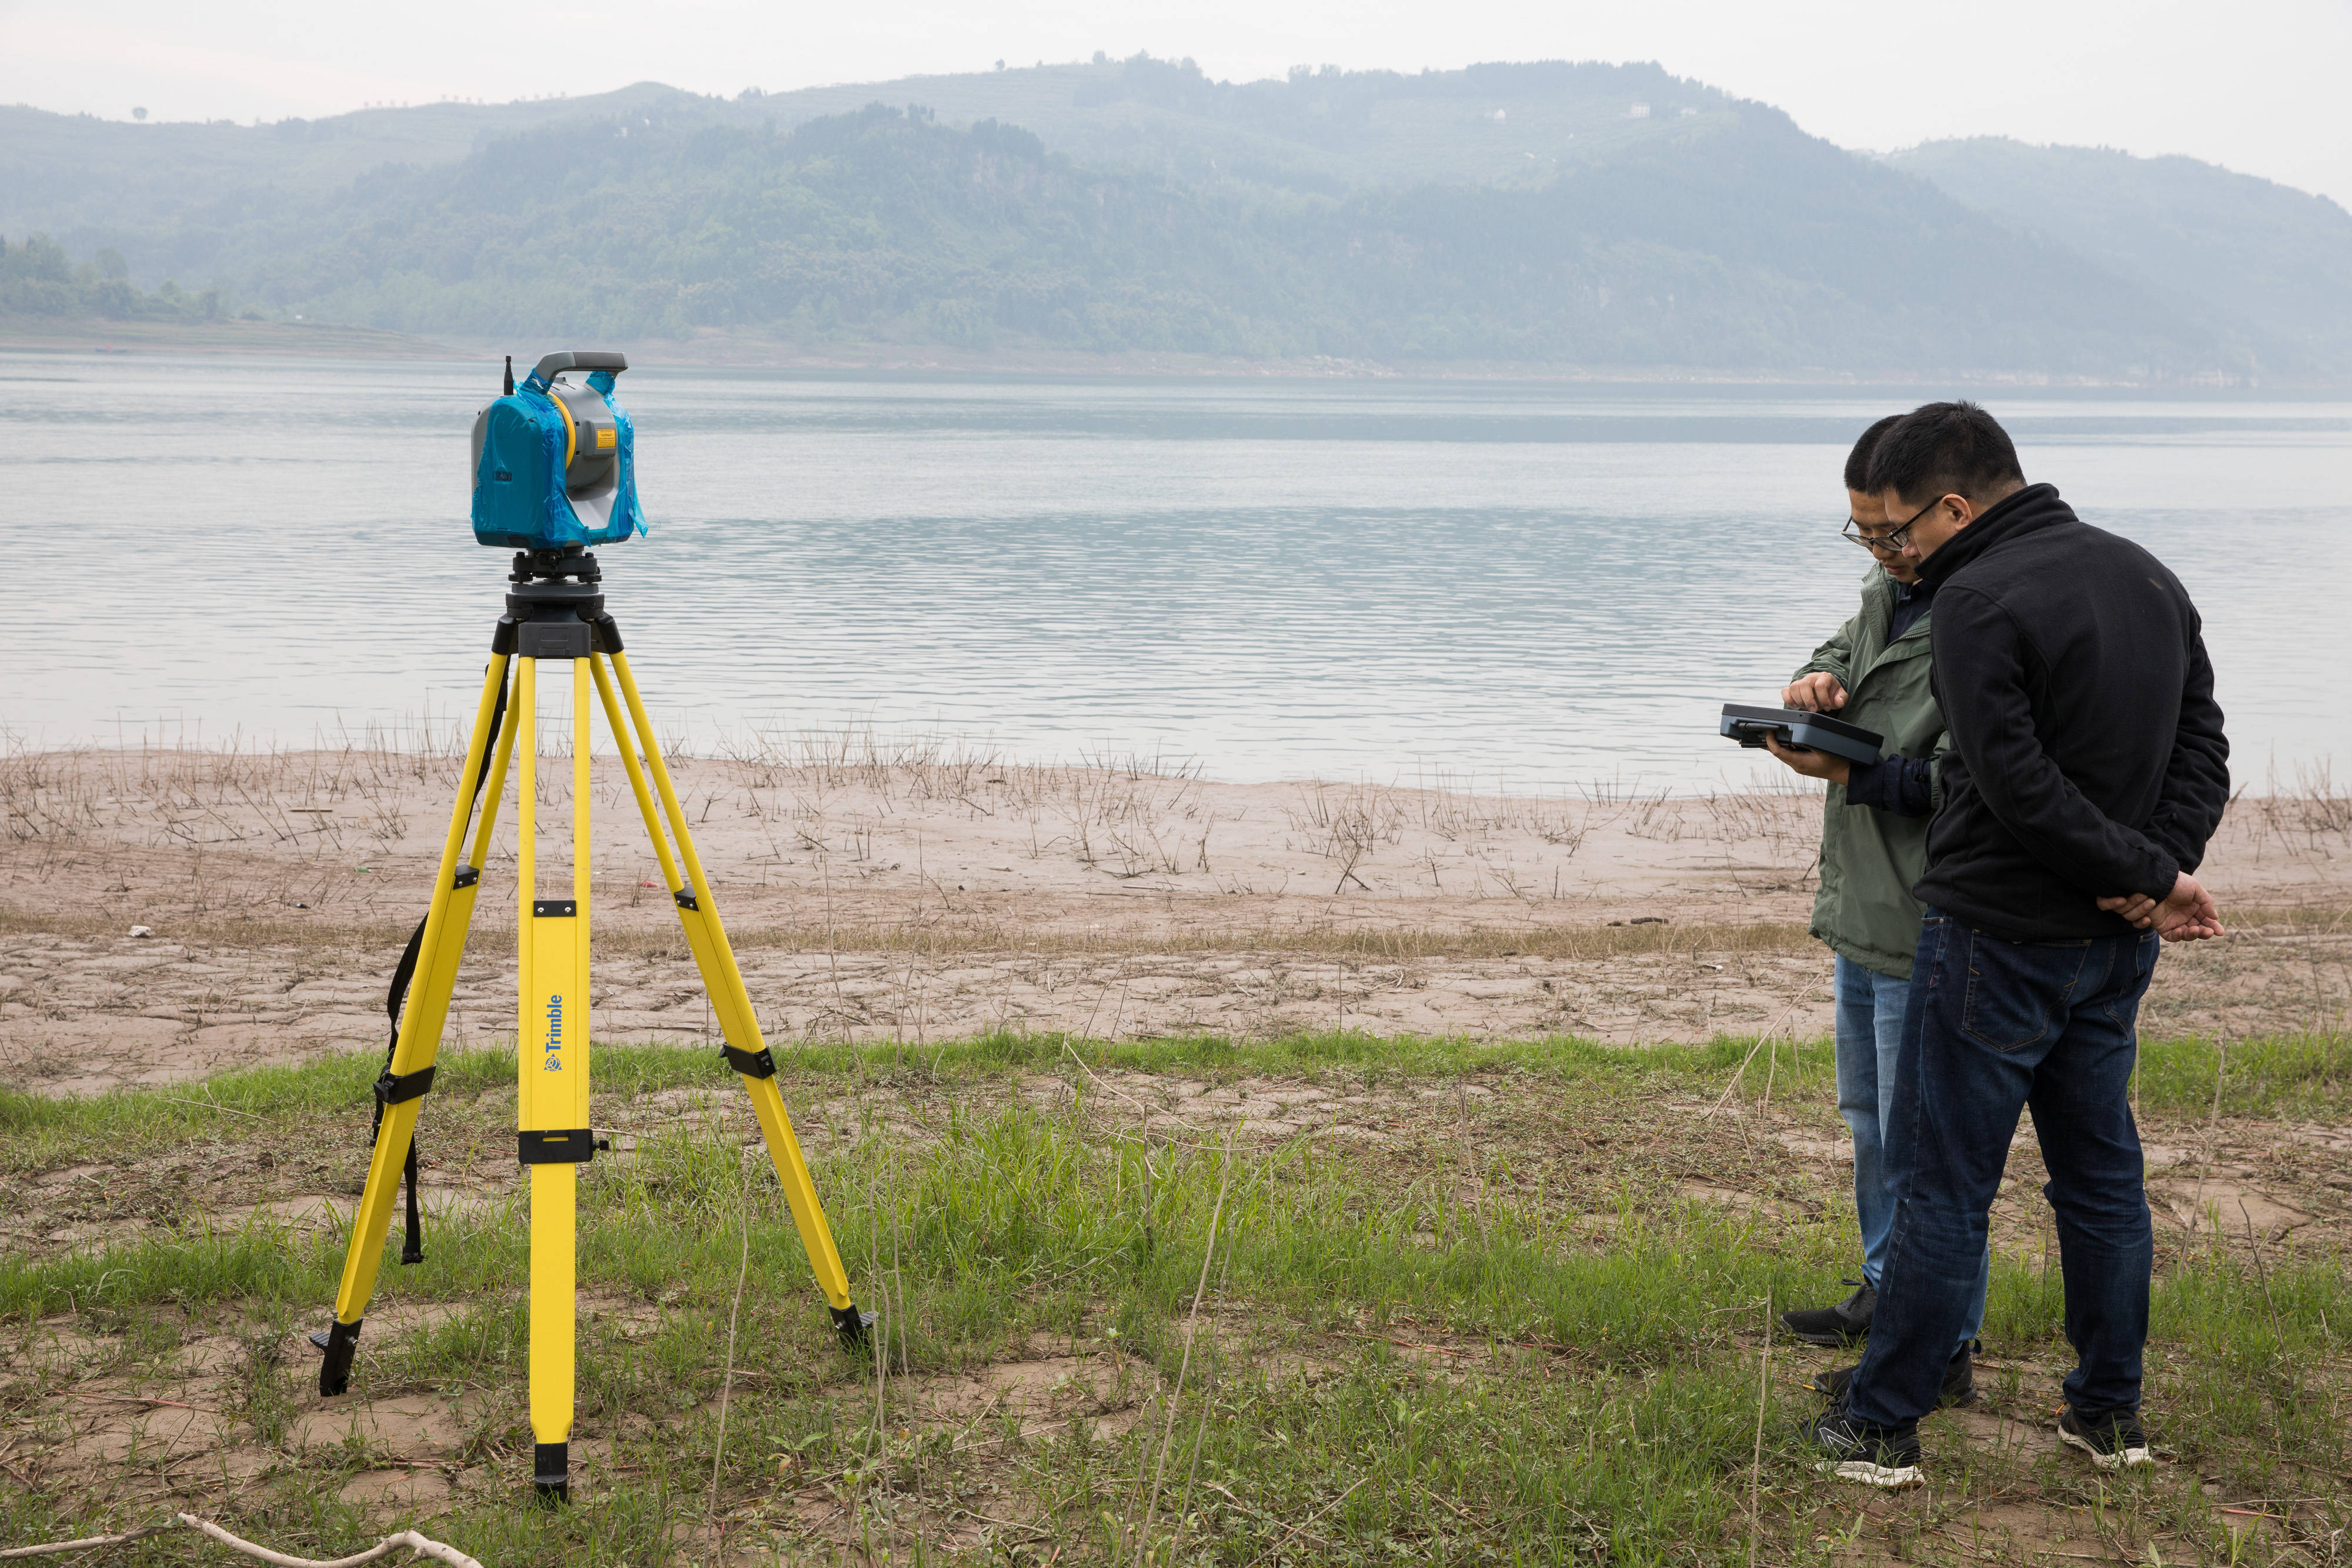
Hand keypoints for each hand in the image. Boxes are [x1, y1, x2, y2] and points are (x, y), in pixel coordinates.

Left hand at [1764, 733, 1849, 785]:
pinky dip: (1788, 746)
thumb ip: (1811, 741)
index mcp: (1799, 762)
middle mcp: (1796, 765)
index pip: (1778, 751)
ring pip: (1784, 754)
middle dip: (1773, 741)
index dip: (1770, 741)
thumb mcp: (1824, 749)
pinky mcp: (1802, 764)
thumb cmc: (1836, 762)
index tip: (1769, 730)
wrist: (1843, 773)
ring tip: (1779, 730)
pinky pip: (1791, 755)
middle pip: (1778, 752)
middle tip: (1772, 727)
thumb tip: (1798, 732)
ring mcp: (1799, 766)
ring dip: (1781, 743)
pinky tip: (1792, 738)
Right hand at [1782, 673, 1847, 711]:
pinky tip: (1796, 705)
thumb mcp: (1840, 694)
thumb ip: (1842, 698)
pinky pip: (1785, 691)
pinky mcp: (1793, 688)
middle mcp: (1810, 677)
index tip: (1827, 707)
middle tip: (1814, 709)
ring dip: (1799, 700)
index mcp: (1824, 677)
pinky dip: (1788, 699)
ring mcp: (1800, 682)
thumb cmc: (1831, 692)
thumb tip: (1838, 701)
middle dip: (1808, 700)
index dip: (1823, 699)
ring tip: (1806, 707)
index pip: (1820, 685)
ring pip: (1793, 687)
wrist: (1824, 689)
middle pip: (1804, 684)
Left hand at [2099, 873, 2222, 941]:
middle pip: (2197, 931)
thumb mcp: (2195, 888)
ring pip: (2185, 935)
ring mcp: (2173, 922)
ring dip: (2191, 935)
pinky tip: (2179, 930)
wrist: (2156, 881)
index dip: (2213, 927)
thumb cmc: (2176, 883)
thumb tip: (2215, 917)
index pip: (2206, 921)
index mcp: (2194, 908)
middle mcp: (2184, 917)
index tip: (2220, 932)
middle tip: (2207, 931)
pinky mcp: (2161, 926)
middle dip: (2203, 933)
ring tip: (2194, 930)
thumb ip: (2206, 903)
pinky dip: (2175, 936)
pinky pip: (2170, 936)